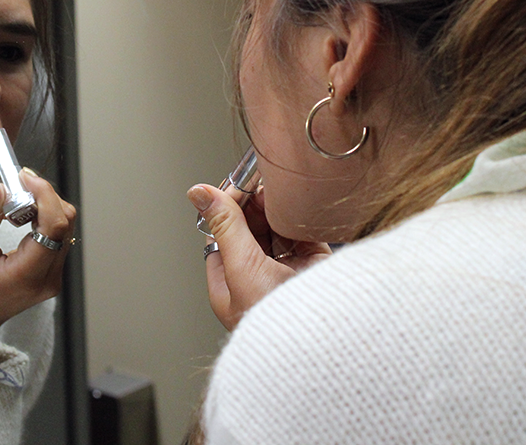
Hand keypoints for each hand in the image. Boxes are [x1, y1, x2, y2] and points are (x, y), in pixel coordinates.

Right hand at [0, 170, 75, 350]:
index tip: (23, 177)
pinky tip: (21, 214)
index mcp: (28, 275)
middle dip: (44, 197)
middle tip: (17, 184)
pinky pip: (56, 238)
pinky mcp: (49, 275)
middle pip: (65, 224)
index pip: (55, 226)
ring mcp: (52, 279)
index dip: (44, 194)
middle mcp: (48, 279)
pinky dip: (43, 219)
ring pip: (64, 228)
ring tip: (15, 198)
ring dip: (44, 206)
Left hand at [188, 183, 330, 330]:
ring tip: (277, 193)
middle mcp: (257, 280)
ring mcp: (287, 275)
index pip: (221, 237)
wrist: (325, 342)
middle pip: (250, 231)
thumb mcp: (242, 268)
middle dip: (253, 207)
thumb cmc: (276, 324)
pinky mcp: (316, 269)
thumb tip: (200, 193)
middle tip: (259, 184)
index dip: (226, 209)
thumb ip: (226, 225)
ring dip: (276, 211)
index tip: (234, 185)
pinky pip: (305, 236)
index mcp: (230, 287)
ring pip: (278, 231)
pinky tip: (295, 206)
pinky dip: (300, 219)